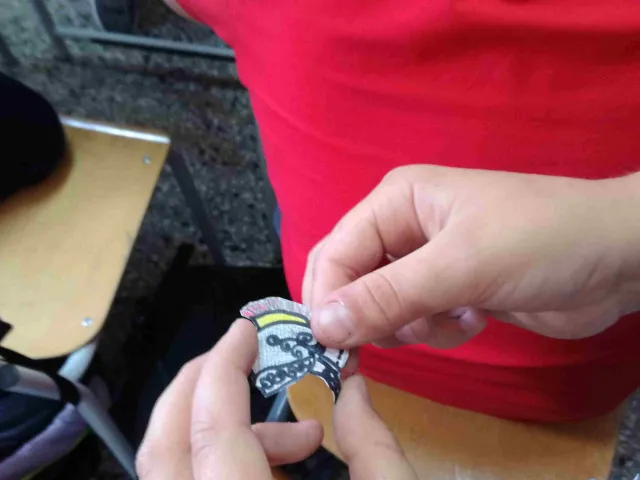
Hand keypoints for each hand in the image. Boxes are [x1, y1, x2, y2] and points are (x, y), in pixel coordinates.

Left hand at [137, 319, 416, 478]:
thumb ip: (374, 446)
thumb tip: (353, 392)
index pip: (214, 429)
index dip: (224, 368)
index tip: (244, 332)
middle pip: (163, 444)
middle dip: (200, 385)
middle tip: (244, 360)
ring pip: (169, 465)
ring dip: (224, 430)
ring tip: (306, 436)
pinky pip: (192, 479)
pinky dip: (226, 458)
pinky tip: (283, 460)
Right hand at [304, 166, 639, 348]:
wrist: (620, 260)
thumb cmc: (540, 242)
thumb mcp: (460, 265)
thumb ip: (387, 295)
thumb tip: (319, 326)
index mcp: (396, 202)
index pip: (336, 253)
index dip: (327, 298)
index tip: (331, 345)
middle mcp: (404, 228)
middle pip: (353, 280)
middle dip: (369, 314)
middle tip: (396, 336)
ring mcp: (428, 261)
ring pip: (382, 307)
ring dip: (411, 324)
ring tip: (453, 316)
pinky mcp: (451, 290)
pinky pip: (417, 320)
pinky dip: (439, 329)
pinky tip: (474, 317)